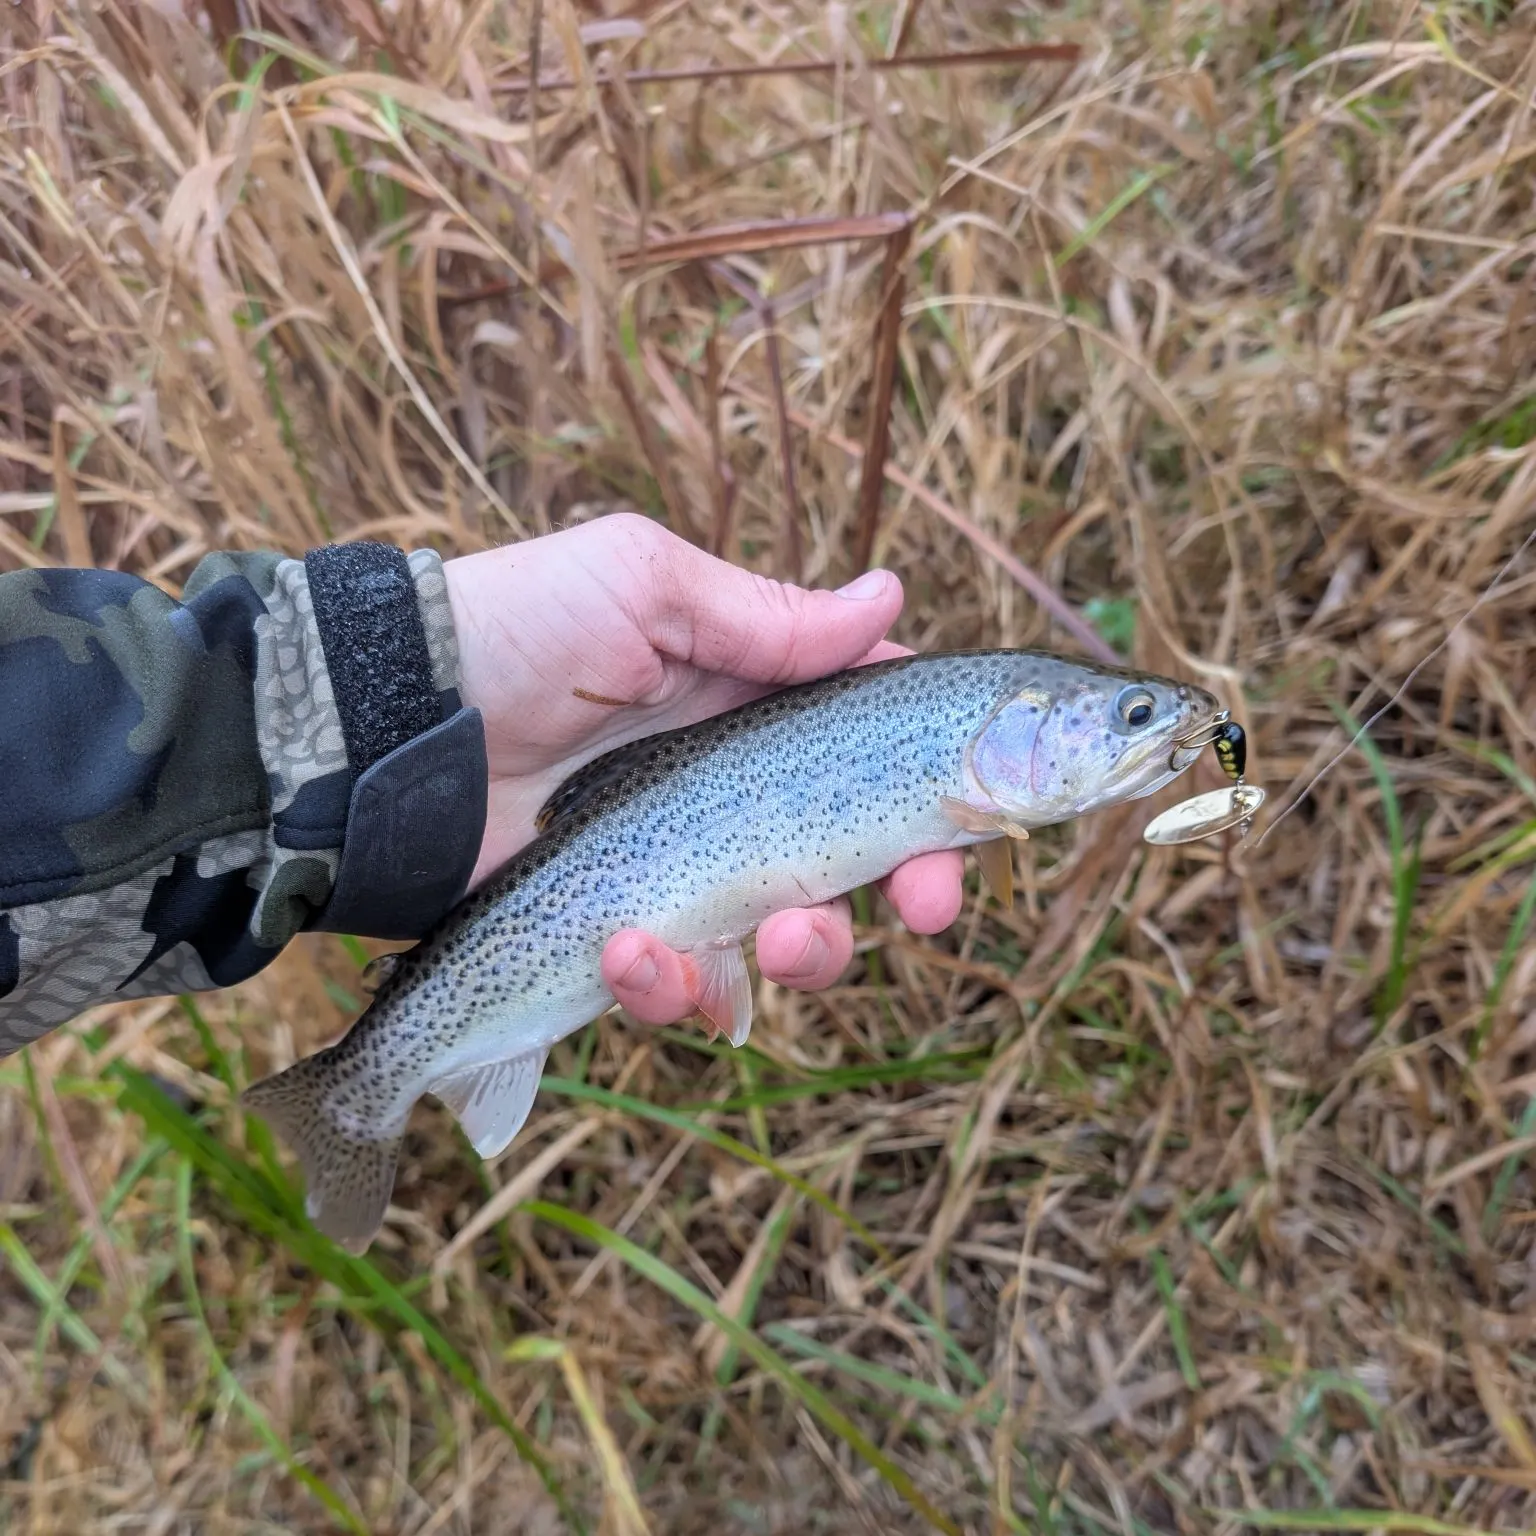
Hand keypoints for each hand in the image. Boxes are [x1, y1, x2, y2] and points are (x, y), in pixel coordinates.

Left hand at [442, 514, 963, 1022]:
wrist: (382, 730)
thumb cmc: (512, 631)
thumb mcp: (643, 588)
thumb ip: (768, 617)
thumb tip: (892, 596)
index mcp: (749, 709)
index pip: (872, 755)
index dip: (937, 794)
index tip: (974, 826)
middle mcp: (726, 797)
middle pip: (855, 866)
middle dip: (906, 895)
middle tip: (923, 908)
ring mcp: (675, 874)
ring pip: (784, 945)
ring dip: (805, 954)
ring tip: (768, 939)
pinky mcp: (615, 940)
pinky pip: (678, 990)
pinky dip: (670, 986)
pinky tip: (631, 950)